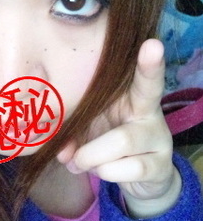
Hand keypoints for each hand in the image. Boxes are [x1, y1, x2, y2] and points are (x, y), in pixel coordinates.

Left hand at [57, 39, 181, 218]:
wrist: (139, 177)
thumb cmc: (106, 140)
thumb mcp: (87, 130)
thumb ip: (72, 132)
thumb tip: (61, 152)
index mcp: (129, 97)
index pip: (141, 77)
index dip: (148, 62)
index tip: (152, 44)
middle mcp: (149, 112)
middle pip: (146, 95)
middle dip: (133, 84)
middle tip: (88, 133)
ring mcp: (158, 138)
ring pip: (122, 140)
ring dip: (92, 156)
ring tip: (81, 162)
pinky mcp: (160, 166)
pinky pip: (126, 168)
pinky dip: (103, 173)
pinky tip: (99, 171)